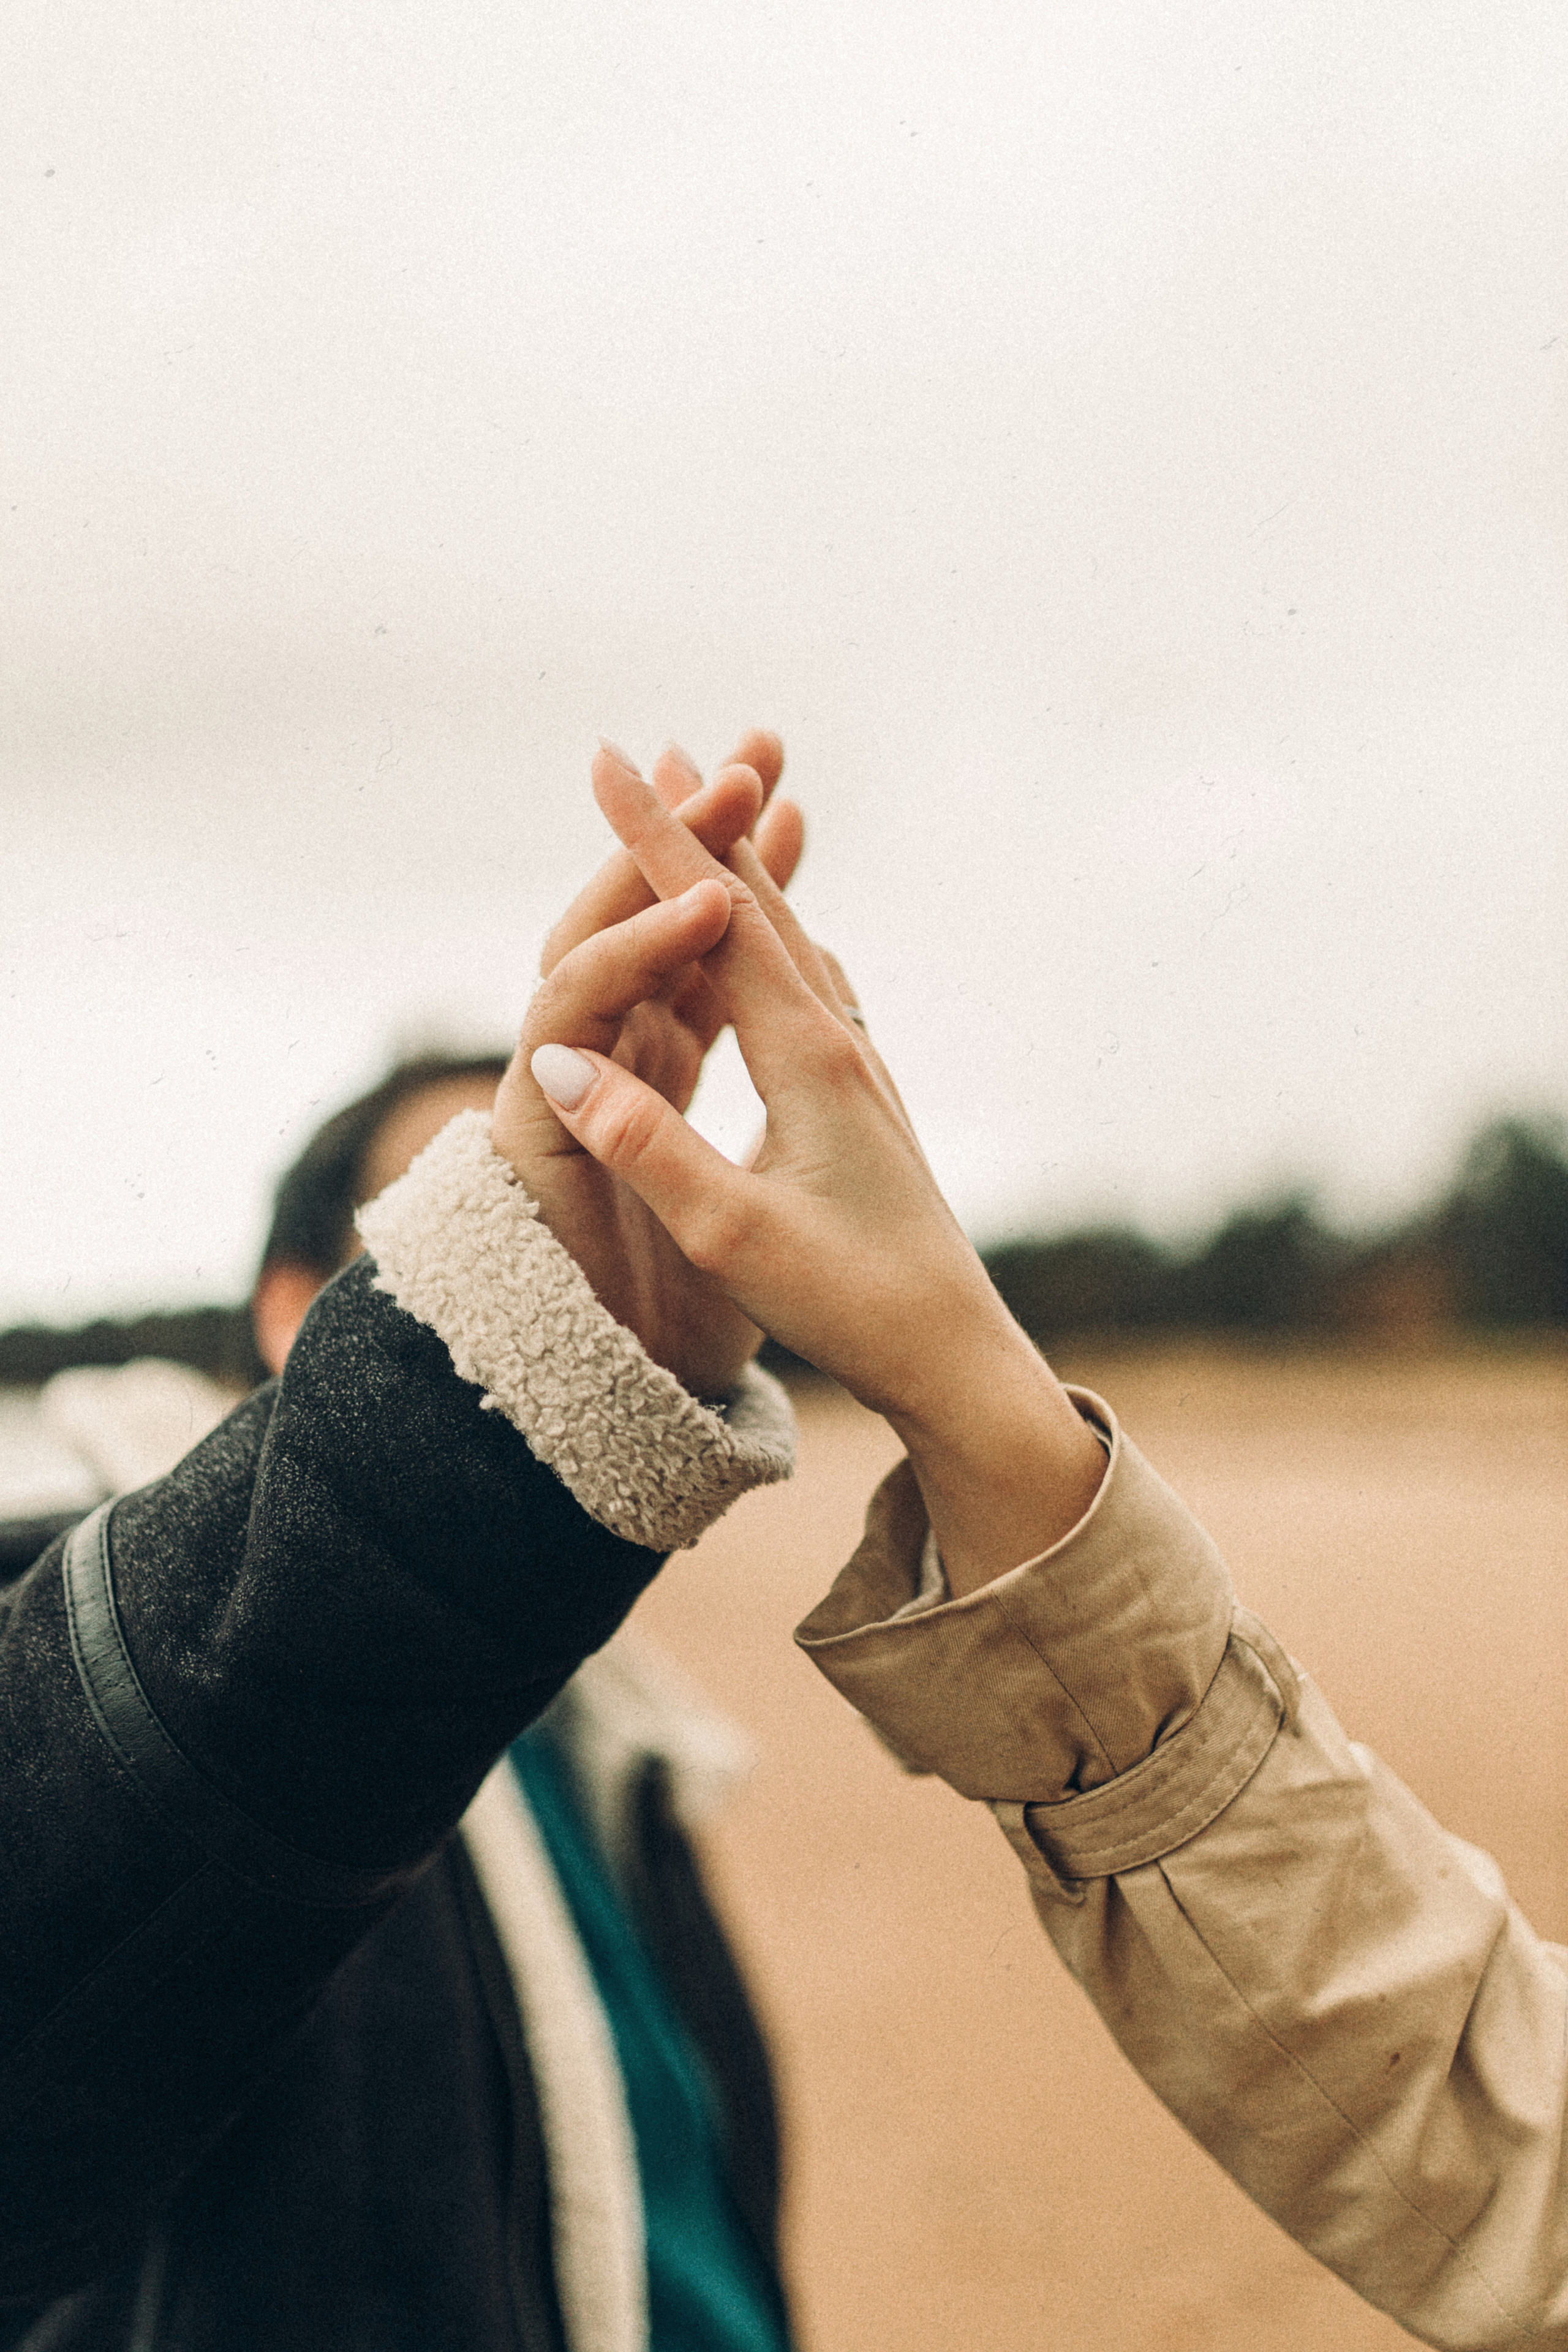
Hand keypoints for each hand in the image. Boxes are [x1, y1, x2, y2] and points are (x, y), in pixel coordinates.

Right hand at [528, 746, 1106, 1591]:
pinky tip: (771, 949)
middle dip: (697, 827)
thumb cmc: (851, 1307)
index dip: (655, 839)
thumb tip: (565, 1065)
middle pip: (758, 910)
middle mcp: (839, 1045)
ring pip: (790, 945)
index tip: (610, 757)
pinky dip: (770, 940)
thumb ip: (650, 1149)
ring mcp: (858, 1070)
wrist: (958, 1357)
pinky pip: (807, 989)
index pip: (716, 922)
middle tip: (654, 748)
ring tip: (707, 822)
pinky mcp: (863, 1103)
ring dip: (737, 874)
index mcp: (807, 1061)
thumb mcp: (734, 1238)